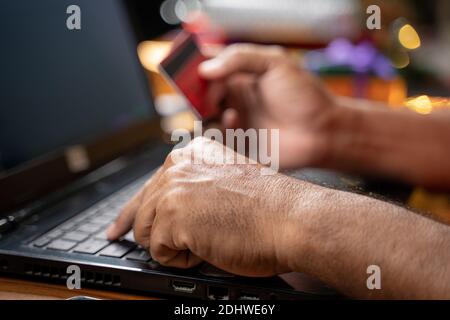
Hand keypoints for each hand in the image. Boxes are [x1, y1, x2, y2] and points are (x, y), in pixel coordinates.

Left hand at [106, 137, 302, 275]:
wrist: (291, 218)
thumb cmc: (270, 207)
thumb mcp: (226, 182)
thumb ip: (196, 185)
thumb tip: (172, 208)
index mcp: (192, 155)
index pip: (149, 186)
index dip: (134, 212)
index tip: (120, 226)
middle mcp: (178, 165)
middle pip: (142, 211)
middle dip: (156, 234)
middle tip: (163, 243)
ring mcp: (173, 189)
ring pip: (147, 232)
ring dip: (174, 246)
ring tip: (206, 241)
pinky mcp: (172, 216)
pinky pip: (159, 252)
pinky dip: (182, 260)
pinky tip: (208, 248)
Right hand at [200, 44, 339, 168]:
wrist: (322, 133)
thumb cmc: (304, 96)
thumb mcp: (276, 63)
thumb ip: (240, 58)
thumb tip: (206, 69)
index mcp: (242, 77)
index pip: (209, 68)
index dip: (194, 66)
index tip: (184, 66)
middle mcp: (235, 98)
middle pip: (200, 94)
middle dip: (195, 91)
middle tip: (201, 90)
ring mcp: (236, 122)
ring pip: (203, 116)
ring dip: (208, 110)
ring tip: (229, 108)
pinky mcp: (238, 144)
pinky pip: (215, 138)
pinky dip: (217, 127)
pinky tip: (235, 120)